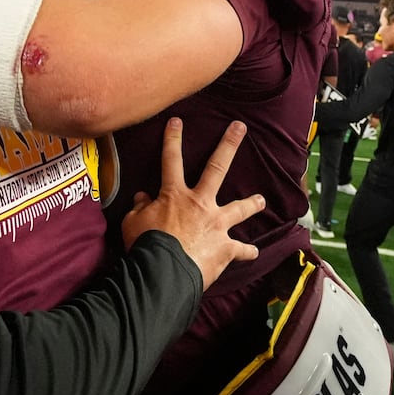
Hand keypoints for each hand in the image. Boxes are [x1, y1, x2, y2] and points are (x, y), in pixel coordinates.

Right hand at [122, 119, 264, 288]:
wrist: (164, 273)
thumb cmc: (145, 246)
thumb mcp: (132, 223)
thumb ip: (139, 208)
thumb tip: (142, 197)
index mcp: (175, 195)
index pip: (170, 160)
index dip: (172, 139)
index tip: (177, 121)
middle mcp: (200, 203)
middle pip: (216, 168)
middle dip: (228, 145)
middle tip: (240, 128)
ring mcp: (217, 225)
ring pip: (239, 208)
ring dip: (252, 203)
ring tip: (261, 200)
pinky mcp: (226, 248)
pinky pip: (241, 249)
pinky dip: (247, 251)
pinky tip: (253, 252)